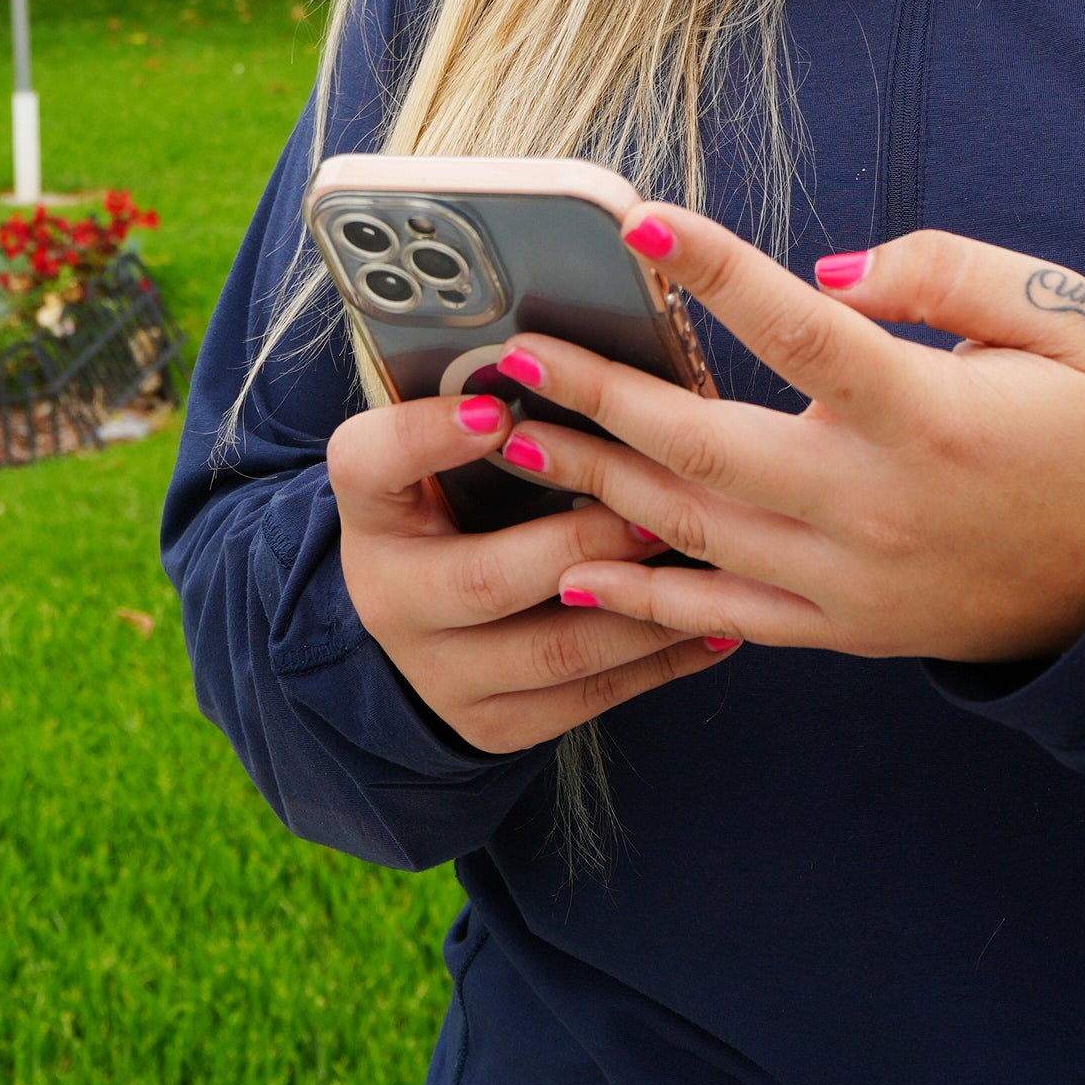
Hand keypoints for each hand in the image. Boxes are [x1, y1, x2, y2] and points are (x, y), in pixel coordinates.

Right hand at [326, 383, 739, 754]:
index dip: (428, 438)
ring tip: (706, 564)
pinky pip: (589, 697)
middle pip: (482, 578)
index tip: (496, 410)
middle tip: (655, 506)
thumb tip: (578, 361)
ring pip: (554, 650)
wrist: (417, 619)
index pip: (369, 464)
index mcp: (369, 509)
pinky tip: (715, 622)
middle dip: (582, 542)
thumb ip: (488, 413)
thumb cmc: (452, 503)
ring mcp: (439, 673)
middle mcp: (389, 596)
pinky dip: (660, 659)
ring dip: (641, 606)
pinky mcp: (493, 724)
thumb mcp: (440, 456)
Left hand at [477, 215, 1084, 667]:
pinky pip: (725, 619)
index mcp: (929, 414)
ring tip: (510, 435)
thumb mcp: (1061, 317)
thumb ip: (945, 271)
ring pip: (693, 529)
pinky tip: (571, 566)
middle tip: (510, 352)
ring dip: (593, 479)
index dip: (718, 272)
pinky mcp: (845, 628)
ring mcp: (852, 578)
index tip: (640, 225)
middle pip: (704, 444)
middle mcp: (875, 502)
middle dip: (596, 392)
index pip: (801, 329)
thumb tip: (830, 271)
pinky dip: (645, 597)